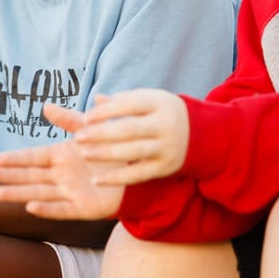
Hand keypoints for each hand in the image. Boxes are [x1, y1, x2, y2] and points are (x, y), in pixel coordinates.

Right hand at [0, 103, 125, 219]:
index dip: (14, 158)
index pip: (33, 157)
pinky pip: (63, 209)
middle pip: (30, 175)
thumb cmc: (113, 147)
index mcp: (62, 156)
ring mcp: (72, 192)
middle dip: (8, 176)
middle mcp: (62, 175)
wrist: (140, 167)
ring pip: (39, 192)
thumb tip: (45, 106)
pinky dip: (47, 209)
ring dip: (18, 193)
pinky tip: (30, 207)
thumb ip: (69, 119)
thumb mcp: (90, 129)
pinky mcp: (85, 208)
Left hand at [73, 89, 189, 185]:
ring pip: (133, 151)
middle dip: (102, 133)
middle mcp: (164, 124)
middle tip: (78, 137)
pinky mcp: (165, 167)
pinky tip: (97, 180)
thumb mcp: (147, 101)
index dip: (106, 111)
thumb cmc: (161, 113)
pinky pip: (138, 174)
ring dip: (107, 154)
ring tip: (85, 154)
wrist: (200, 135)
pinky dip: (117, 178)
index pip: (128, 104)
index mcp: (157, 103)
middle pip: (129, 129)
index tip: (85, 118)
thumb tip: (96, 99)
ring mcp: (166, 147)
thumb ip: (122, 101)